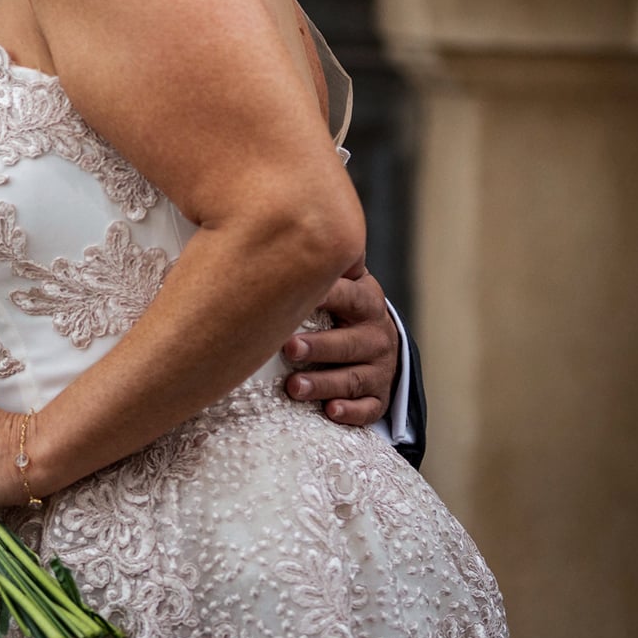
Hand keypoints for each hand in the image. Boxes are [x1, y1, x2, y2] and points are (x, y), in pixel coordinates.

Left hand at [283, 264, 397, 426]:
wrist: (371, 337)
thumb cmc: (333, 304)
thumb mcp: (330, 280)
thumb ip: (307, 262)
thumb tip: (256, 226)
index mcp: (364, 298)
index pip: (348, 294)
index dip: (326, 295)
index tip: (300, 297)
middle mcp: (376, 332)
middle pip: (350, 341)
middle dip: (319, 346)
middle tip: (288, 348)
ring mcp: (380, 366)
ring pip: (355, 377)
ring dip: (324, 383)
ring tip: (293, 387)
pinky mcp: (379, 395)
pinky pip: (369, 407)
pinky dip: (351, 411)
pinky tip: (330, 410)